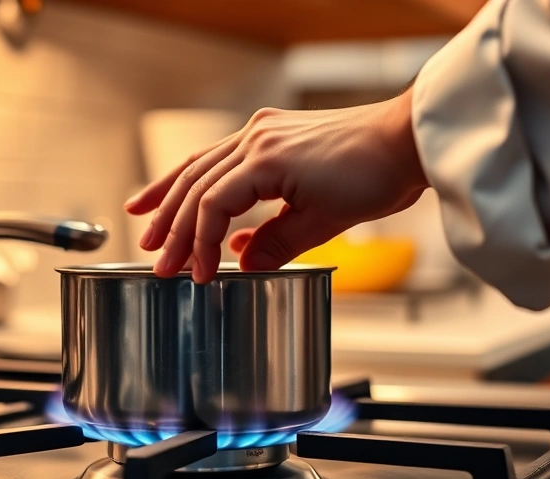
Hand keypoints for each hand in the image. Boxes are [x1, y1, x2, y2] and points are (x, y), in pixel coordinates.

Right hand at [124, 88, 428, 282]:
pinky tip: (195, 203)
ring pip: (203, 165)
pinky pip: (227, 159)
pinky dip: (206, 182)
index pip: (212, 205)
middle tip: (154, 256)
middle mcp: (257, 139)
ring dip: (172, 194)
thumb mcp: (324, 222)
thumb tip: (243, 264)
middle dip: (172, 224)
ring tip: (141, 214)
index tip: (197, 275)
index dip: (199, 244)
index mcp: (265, 160)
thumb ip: (276, 246)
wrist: (407, 139)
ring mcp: (265, 132)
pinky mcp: (276, 134)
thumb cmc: (375, 174)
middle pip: (197, 184)